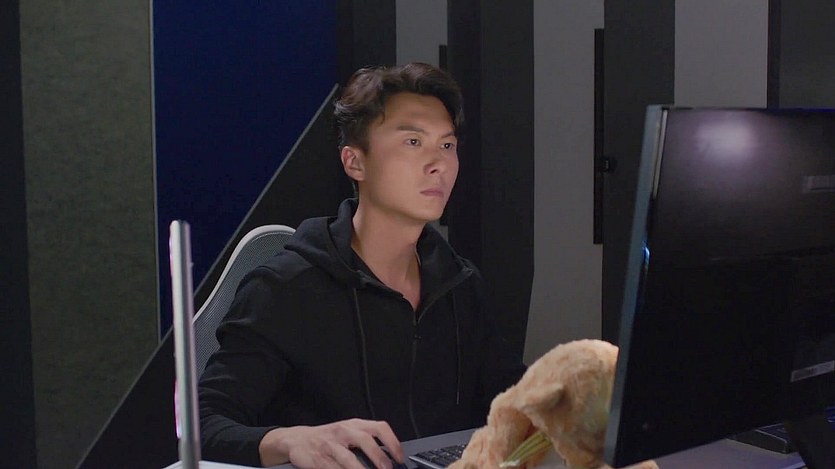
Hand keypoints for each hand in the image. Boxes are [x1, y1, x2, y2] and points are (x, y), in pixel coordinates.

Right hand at [258, 418, 404, 468]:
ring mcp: (330, 445)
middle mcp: (343, 431)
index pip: (379, 427)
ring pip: (349, 458)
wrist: (298, 439)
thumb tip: (390, 456)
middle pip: (366, 440)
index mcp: (354, 424)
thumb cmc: (329, 437)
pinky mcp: (319, 459)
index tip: (399, 457)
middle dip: (379, 457)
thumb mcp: (349, 432)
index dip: (392, 442)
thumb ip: (367, 440)